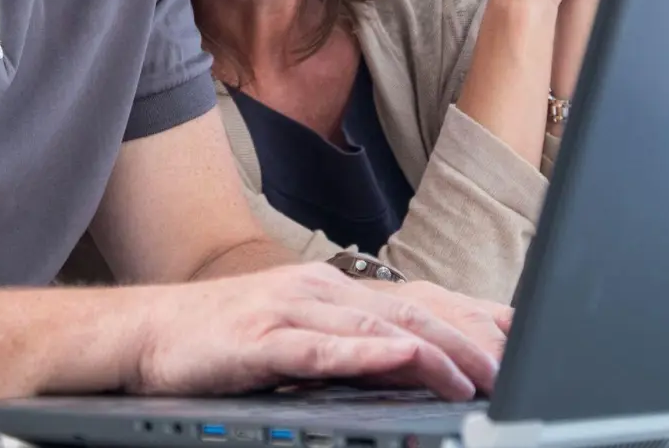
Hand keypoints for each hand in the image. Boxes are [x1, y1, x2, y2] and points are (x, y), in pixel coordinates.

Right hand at [126, 264, 500, 400]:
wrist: (144, 331)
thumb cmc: (224, 338)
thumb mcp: (301, 336)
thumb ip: (357, 345)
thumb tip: (416, 363)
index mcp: (337, 290)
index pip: (423, 299)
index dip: (477, 317)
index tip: (524, 338)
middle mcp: (324, 291)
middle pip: (414, 310)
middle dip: (472, 340)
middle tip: (517, 370)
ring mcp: (293, 309)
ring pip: (380, 327)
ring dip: (436, 350)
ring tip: (478, 377)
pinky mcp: (262, 338)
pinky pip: (323, 347)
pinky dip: (368, 352)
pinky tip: (403, 358)